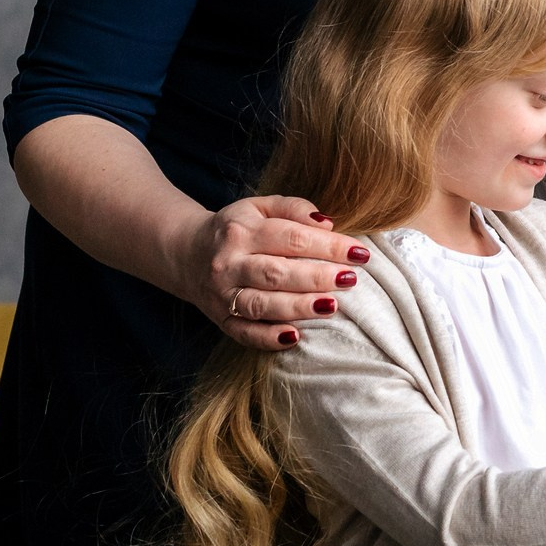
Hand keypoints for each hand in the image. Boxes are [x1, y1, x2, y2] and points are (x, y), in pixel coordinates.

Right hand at [180, 195, 366, 351]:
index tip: (360, 253)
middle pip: (277, 273)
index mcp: (242, 231)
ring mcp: (222, 294)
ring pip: (262, 304)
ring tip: (332, 306)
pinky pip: (243, 333)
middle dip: (318, 277)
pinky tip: (295, 338)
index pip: (292, 238)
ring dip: (299, 307)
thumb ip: (293, 208)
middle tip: (351, 279)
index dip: (329, 246)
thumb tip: (327, 223)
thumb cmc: (236, 228)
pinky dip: (268, 338)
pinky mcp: (220, 319)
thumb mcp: (259, 206)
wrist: (185, 253)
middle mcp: (229, 263)